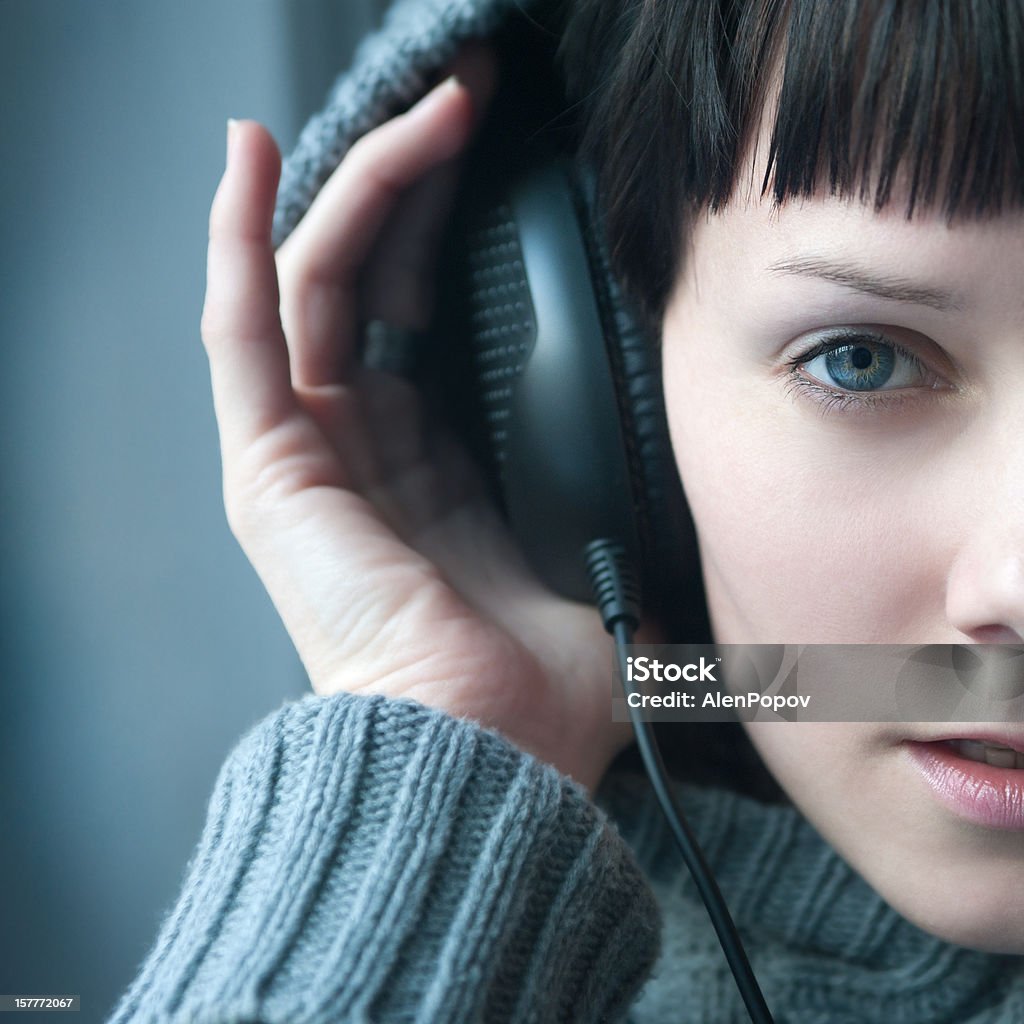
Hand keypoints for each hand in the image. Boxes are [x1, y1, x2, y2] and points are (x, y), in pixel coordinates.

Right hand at [200, 45, 641, 793]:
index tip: (507, 160)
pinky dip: (234, 241)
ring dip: (364, 184)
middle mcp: (366, 450)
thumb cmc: (541, 688)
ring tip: (423, 105)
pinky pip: (242, 332)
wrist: (488, 755)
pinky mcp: (270, 465)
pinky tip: (247, 154)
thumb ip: (630, 508)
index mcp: (438, 470)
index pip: (433, 317)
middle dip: (422, 181)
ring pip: (319, 283)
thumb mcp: (606, 566)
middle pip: (380, 281)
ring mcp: (308, 450)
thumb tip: (706, 467)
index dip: (464, 230)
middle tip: (472, 98)